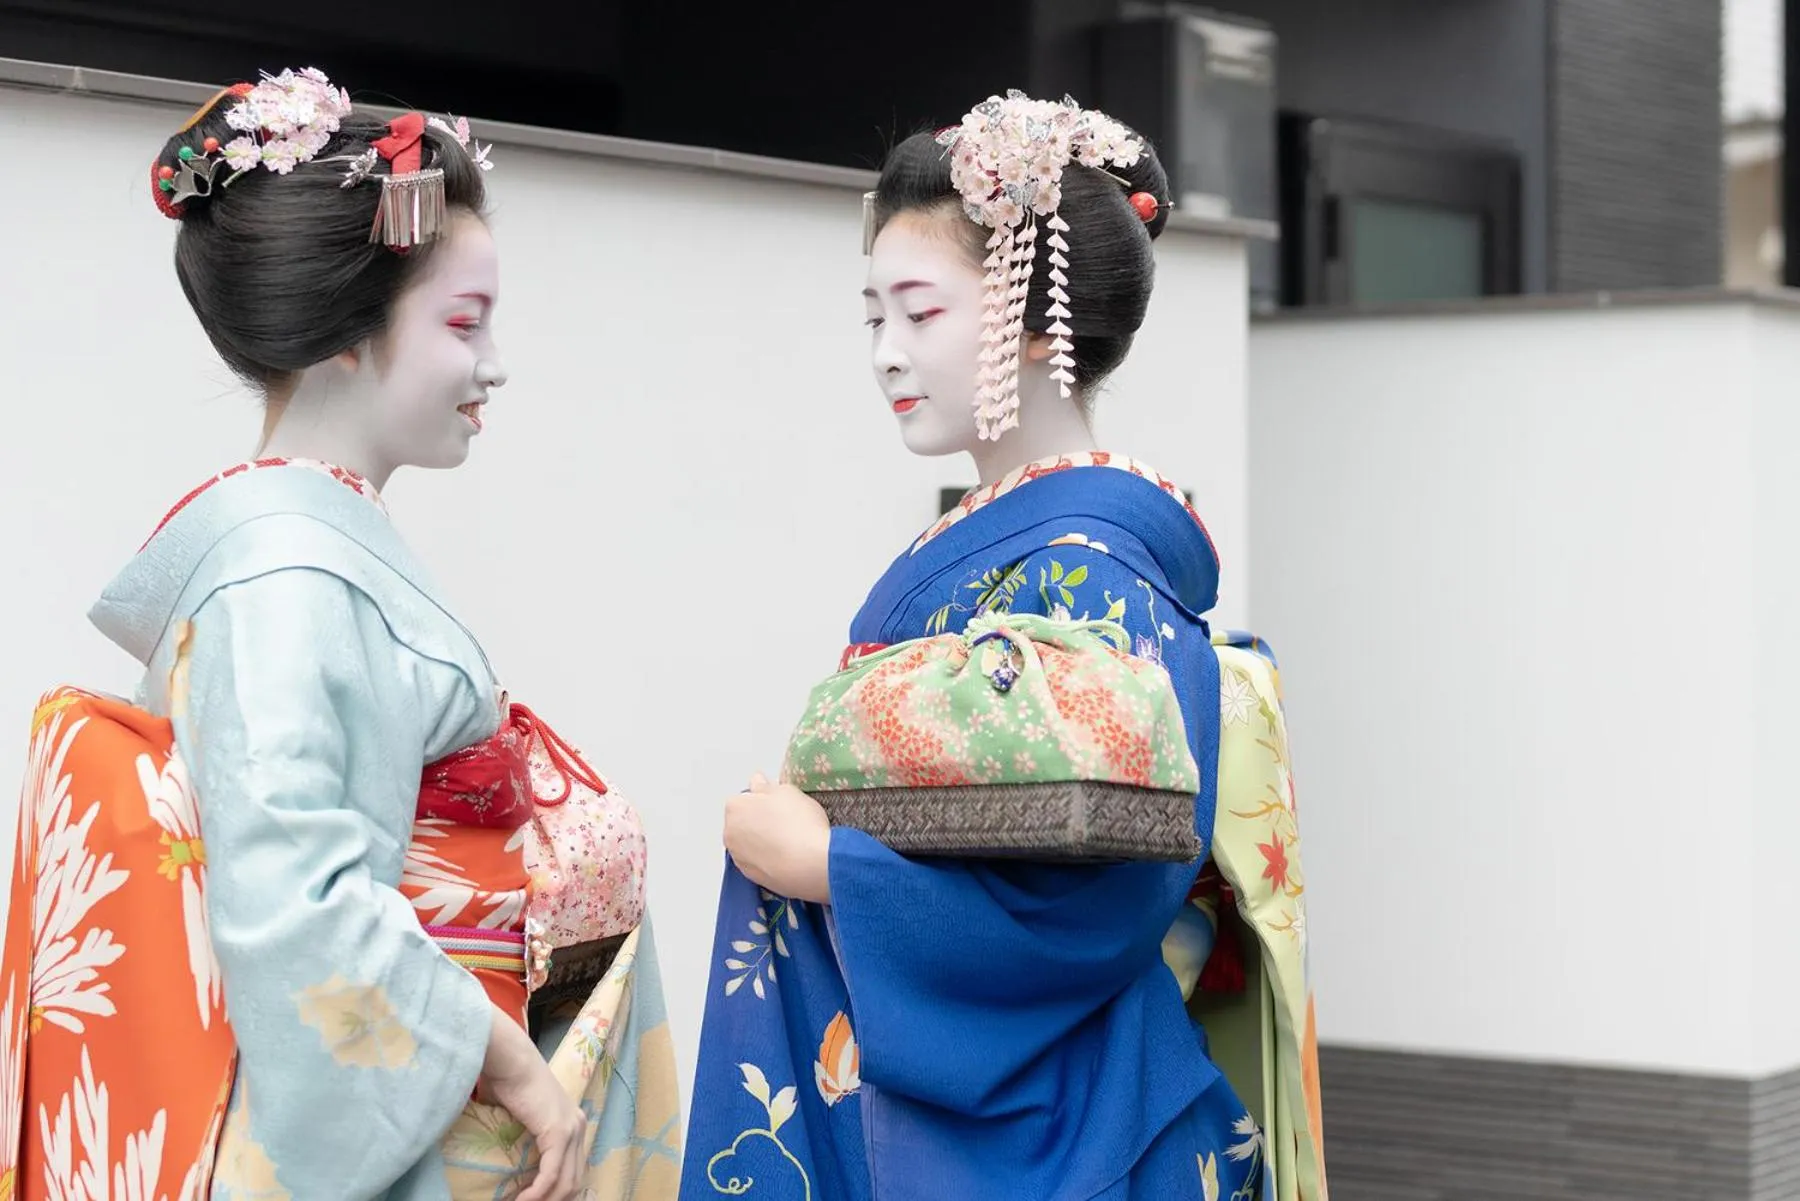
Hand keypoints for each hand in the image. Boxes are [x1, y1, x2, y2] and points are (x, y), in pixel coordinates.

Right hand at [479, 1007, 584, 1200]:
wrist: (510, 1060)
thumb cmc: (507, 1080)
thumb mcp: (521, 1114)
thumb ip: (524, 1135)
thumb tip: (507, 1155)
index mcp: (572, 1122)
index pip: (575, 1167)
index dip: (559, 1190)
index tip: (537, 1199)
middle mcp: (578, 1126)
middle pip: (575, 1178)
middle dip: (555, 1199)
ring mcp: (572, 1128)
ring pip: (566, 1182)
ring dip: (545, 1200)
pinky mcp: (558, 1132)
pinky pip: (551, 1174)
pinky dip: (538, 1192)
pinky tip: (523, 1200)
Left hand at [724, 773, 832, 903]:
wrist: (811, 864)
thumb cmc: (799, 824)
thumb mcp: (787, 791)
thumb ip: (766, 786)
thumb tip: (758, 782)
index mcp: (735, 807)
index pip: (744, 798)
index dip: (763, 800)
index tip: (779, 805)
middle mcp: (730, 832)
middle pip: (743, 822)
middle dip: (758, 821)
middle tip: (785, 822)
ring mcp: (738, 857)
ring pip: (748, 844)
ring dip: (762, 841)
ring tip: (789, 841)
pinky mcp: (750, 877)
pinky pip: (757, 863)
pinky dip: (767, 860)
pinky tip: (787, 857)